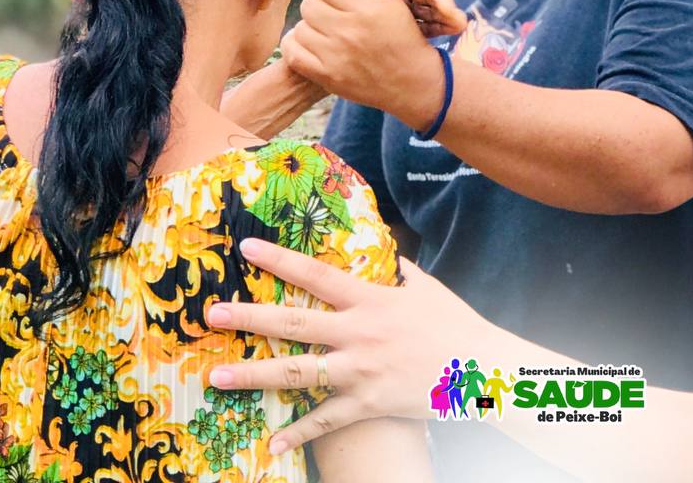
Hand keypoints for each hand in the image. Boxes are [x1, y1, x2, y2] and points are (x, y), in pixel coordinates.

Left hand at [205, 239, 490, 450]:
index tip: (247, 248)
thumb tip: (380, 248)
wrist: (481, 369)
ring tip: (216, 378)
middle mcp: (360, 333)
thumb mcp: (425, 287)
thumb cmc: (454, 324)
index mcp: (371, 299)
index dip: (280, 260)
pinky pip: (326, 421)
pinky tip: (270, 444)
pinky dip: (298, 433)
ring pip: (297, 374)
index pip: (316, 275)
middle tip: (211, 315)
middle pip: (294, 325)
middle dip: (249, 319)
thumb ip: (396, 270)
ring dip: (254, 377)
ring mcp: (361, 371)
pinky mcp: (368, 404)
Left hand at [281, 0, 444, 128]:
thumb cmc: (402, 35)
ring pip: (300, 27)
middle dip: (319, 4)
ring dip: (311, 26)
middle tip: (333, 13)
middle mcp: (350, 32)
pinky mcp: (327, 77)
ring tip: (328, 30)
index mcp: (366, 8)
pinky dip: (297, 46)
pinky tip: (313, 44)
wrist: (412, 82)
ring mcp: (336, 57)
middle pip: (309, 4)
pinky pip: (292, 53)